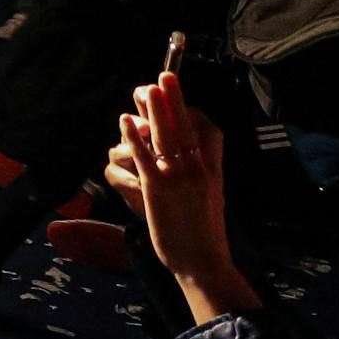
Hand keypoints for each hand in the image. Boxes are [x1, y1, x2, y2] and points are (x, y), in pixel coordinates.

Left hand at [109, 73, 254, 317]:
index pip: (210, 133)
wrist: (204, 262)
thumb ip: (202, 177)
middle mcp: (198, 171)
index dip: (194, 112)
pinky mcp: (158, 189)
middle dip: (175, 100)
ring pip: (166, 136)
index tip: (182, 95)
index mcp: (213, 173)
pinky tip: (125, 122)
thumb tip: (194, 160)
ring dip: (155, 110)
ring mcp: (178, 179)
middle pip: (186, 127)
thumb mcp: (211, 200)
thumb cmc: (204, 235)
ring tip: (147, 88)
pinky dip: (134, 137)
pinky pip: (145, 156)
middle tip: (166, 75)